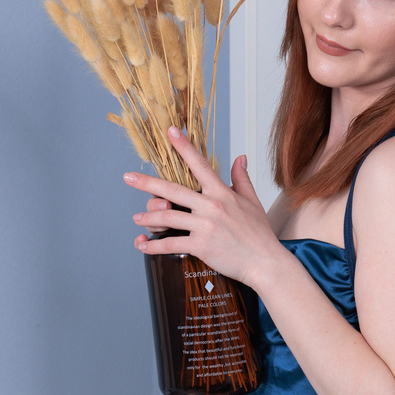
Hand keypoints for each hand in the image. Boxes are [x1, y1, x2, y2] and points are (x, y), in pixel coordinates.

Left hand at [124, 127, 279, 287]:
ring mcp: (205, 226)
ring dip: (148, 218)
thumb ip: (242, 178)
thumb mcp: (253, 202)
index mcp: (222, 193)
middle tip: (129, 177)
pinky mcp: (201, 245)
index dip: (184, 147)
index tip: (170, 132)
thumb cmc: (260, 235)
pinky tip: (143, 245)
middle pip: (172, 190)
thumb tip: (240, 157)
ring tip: (137, 218)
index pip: (200, 164)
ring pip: (167, 217)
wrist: (265, 262)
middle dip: (147, 183)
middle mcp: (211, 206)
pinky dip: (153, 246)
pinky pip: (171, 243)